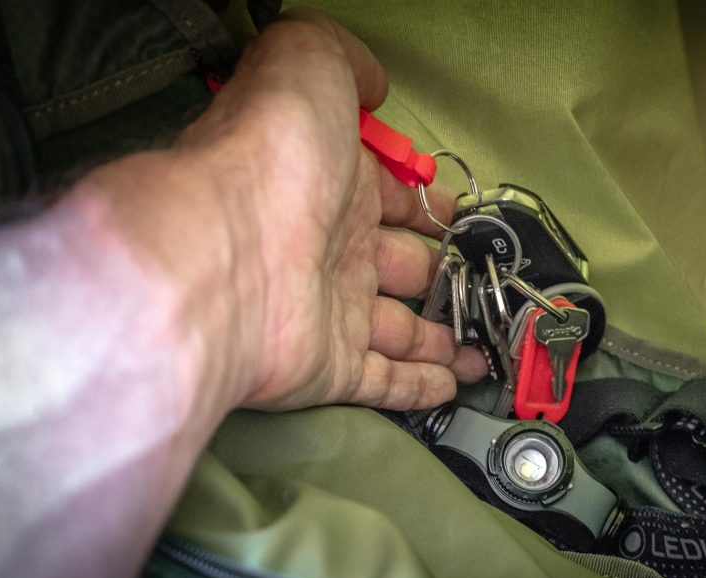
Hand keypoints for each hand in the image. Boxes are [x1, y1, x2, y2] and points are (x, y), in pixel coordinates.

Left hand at [84, 9, 485, 414]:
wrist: (225, 252)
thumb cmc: (273, 156)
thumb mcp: (309, 66)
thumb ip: (344, 61)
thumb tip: (373, 83)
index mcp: (333, 190)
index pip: (391, 202)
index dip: (426, 209)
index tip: (460, 222)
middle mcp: (331, 254)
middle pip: (400, 270)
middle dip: (440, 278)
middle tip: (480, 288)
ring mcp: (329, 316)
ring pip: (399, 332)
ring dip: (439, 340)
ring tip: (481, 349)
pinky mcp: (328, 371)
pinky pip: (383, 384)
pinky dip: (418, 389)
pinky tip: (453, 385)